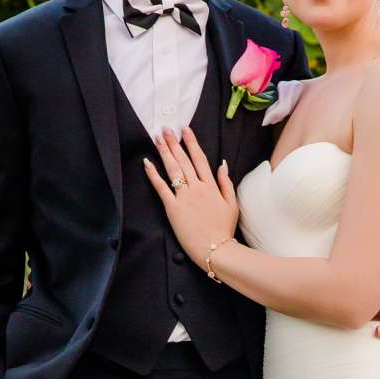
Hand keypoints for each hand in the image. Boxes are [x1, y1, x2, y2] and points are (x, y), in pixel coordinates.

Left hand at [144, 124, 239, 270]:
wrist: (215, 249)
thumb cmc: (224, 229)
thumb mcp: (232, 204)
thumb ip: (226, 183)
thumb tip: (222, 164)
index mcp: (211, 186)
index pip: (199, 159)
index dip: (191, 143)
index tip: (185, 130)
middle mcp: (197, 188)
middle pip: (184, 160)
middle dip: (174, 143)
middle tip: (165, 129)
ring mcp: (184, 197)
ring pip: (173, 169)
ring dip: (164, 152)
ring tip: (158, 138)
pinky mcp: (173, 208)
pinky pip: (161, 187)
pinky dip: (154, 174)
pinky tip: (147, 162)